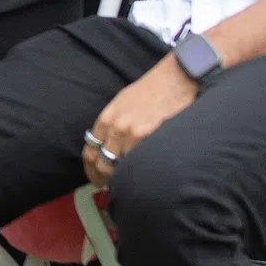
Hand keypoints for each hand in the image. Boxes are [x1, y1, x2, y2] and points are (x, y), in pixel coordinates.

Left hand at [83, 57, 197, 189]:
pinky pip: (141, 163)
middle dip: (107, 179)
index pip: (89, 152)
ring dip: (127, 177)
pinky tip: (149, 172)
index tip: (96, 179)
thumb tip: (107, 146)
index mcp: (107, 119)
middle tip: (114, 187)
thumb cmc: (153, 90)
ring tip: (135, 180)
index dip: (91, 171)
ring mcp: (132, 134)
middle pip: (103, 164)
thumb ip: (113, 125)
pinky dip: (143, 170)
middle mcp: (116, 127)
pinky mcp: (150, 137)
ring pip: (123, 168)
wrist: (176, 78)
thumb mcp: (123, 103)